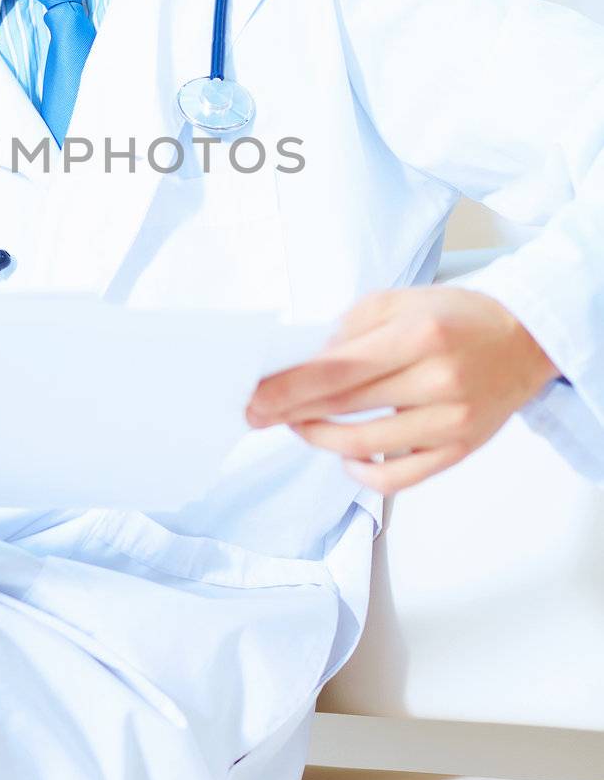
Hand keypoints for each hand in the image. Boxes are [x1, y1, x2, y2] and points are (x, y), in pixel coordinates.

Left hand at [245, 286, 558, 495]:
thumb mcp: (399, 301)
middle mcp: (437, 380)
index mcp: (419, 334)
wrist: (525, 340)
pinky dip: (363, 473)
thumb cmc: (456, 316)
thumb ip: (350, 329)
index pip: (337, 370)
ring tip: (299, 424)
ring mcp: (451, 421)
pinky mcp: (460, 450)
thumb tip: (303, 363)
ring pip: (363, 446)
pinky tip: (346, 456)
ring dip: (319, 438)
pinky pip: (399, 478)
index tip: (254, 397)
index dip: (288, 388)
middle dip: (290, 412)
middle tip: (257, 413)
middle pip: (344, 407)